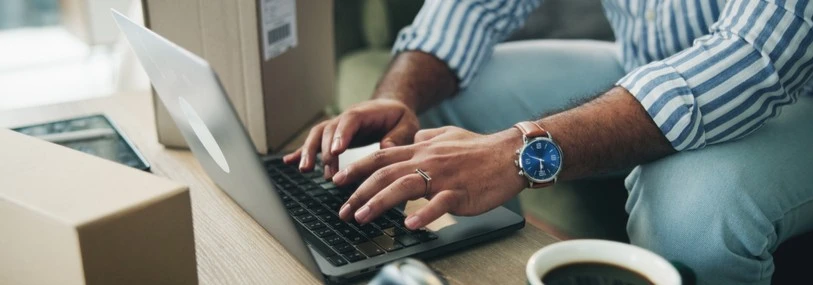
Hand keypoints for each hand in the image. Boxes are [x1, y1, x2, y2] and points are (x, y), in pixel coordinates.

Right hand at [283, 99, 419, 177]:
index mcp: (364, 112)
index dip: (341, 135)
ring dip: (309, 151)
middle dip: (325, 151)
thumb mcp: (407, 124)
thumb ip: (398, 136)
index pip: (349, 120)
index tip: (336, 151)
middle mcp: (346, 118)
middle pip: (328, 130)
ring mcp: (337, 127)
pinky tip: (289, 162)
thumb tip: (386, 148)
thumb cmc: (400, 118)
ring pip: (317, 135)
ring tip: (305, 170)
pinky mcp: (332, 137)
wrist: (391, 109)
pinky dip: (301, 151)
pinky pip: (314, 142)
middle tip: (328, 172)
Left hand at [331, 126, 526, 229]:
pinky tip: (410, 225)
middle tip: (342, 209)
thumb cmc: (480, 148)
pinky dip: (424, 214)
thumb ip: (425, 138)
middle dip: (359, 192)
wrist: (511, 154)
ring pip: (404, 187)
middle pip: (385, 174)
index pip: (381, 157)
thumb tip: (410, 140)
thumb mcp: (448, 135)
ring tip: (361, 217)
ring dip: (379, 203)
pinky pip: (440, 204)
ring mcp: (443, 177)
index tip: (337, 180)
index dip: (357, 168)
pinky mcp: (460, 192)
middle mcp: (428, 161)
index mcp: (422, 149)